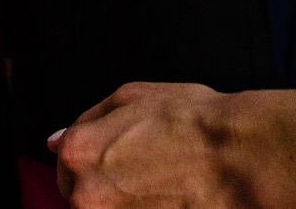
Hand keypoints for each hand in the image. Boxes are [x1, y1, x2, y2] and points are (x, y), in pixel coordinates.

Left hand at [51, 82, 238, 207]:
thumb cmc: (193, 124)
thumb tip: (55, 140)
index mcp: (78, 152)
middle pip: (81, 196)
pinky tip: (169, 203)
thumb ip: (88, 119)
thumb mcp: (132, 97)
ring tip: (160, 190)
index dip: (93, 158)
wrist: (240, 161)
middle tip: (144, 174)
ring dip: (124, 204)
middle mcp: (87, 195)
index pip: (64, 163)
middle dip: (105, 186)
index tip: (117, 158)